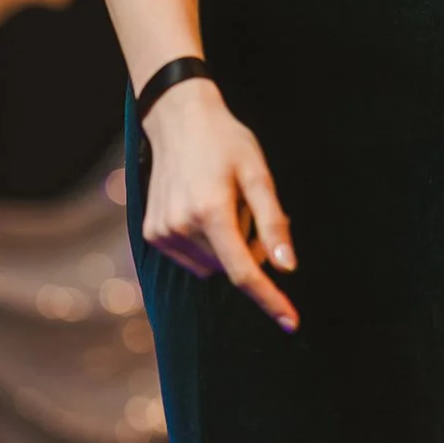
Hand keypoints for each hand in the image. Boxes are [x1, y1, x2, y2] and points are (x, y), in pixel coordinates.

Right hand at [140, 78, 299, 332]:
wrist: (179, 120)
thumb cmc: (226, 142)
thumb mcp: (257, 173)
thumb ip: (273, 223)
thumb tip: (288, 268)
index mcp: (210, 210)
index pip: (243, 271)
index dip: (269, 299)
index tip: (291, 322)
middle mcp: (181, 226)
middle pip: (230, 266)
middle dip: (249, 249)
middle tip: (249, 208)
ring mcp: (162, 232)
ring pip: (211, 266)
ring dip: (226, 247)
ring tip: (223, 203)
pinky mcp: (152, 234)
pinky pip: (192, 258)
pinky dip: (206, 244)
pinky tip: (203, 208)